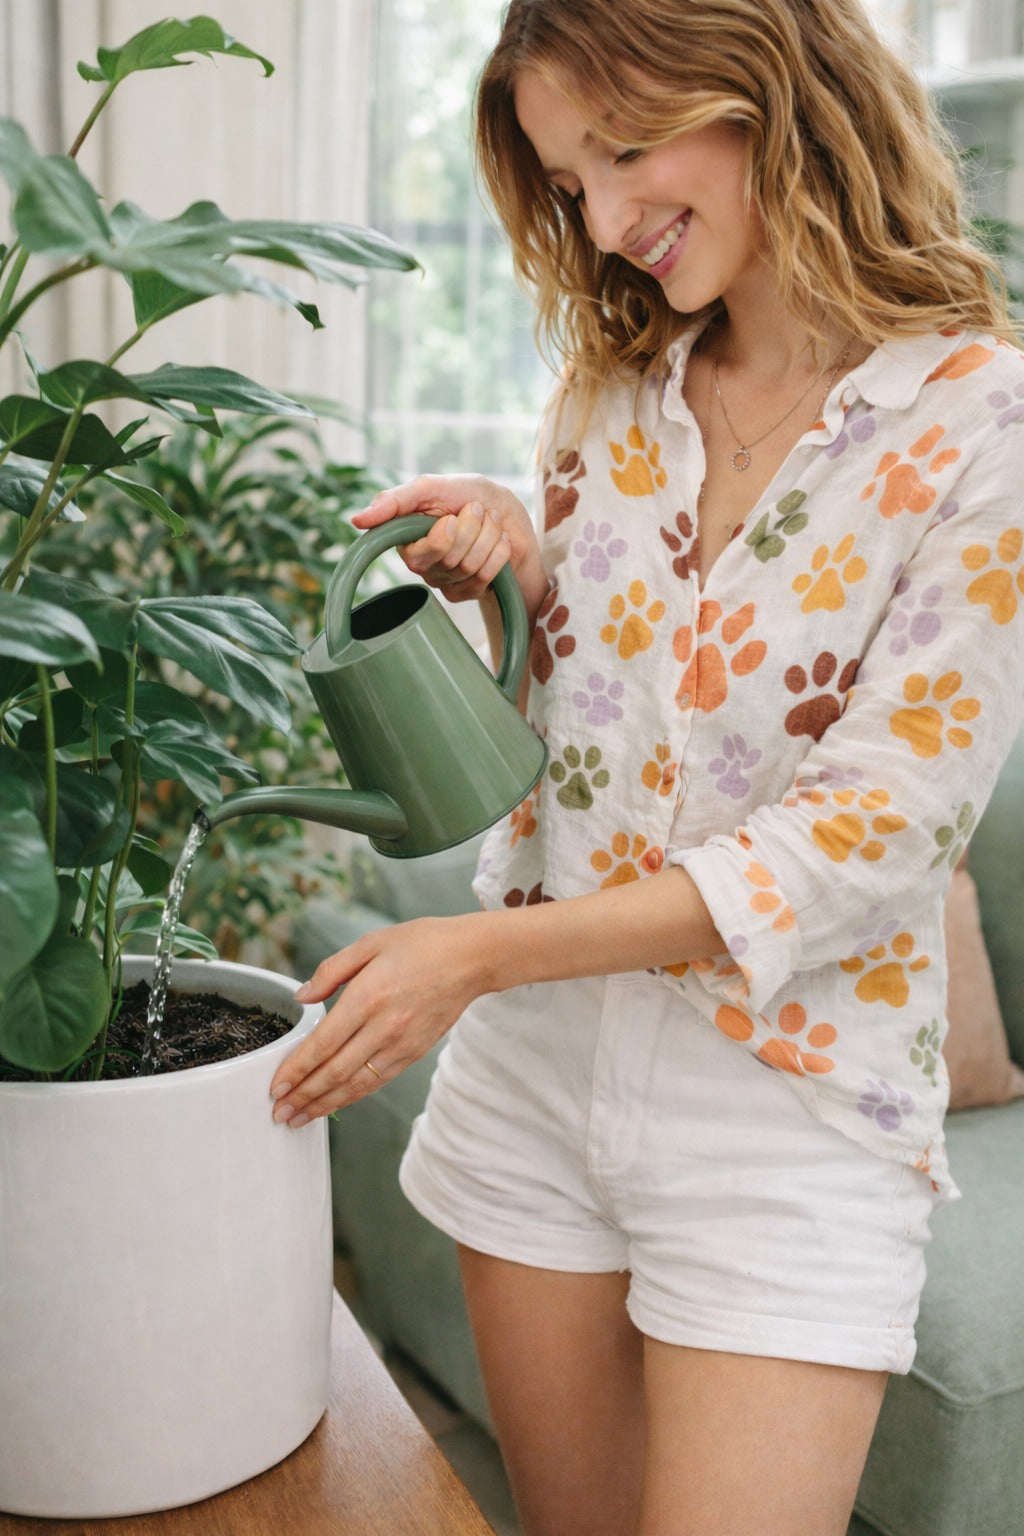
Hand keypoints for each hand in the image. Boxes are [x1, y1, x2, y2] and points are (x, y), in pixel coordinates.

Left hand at [269, 915, 488, 1125]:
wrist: (473, 958)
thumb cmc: (423, 944)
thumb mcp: (371, 942)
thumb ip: (332, 970)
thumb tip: (302, 997)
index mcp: (369, 996)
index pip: (324, 1043)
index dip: (297, 1068)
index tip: (277, 1086)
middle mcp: (385, 1026)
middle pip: (336, 1072)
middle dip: (304, 1096)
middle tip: (279, 1112)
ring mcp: (402, 1044)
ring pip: (356, 1084)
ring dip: (325, 1104)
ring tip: (300, 1118)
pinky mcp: (415, 1053)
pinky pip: (378, 1080)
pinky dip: (353, 1096)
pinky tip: (335, 1103)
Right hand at [354, 474, 547, 614]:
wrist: (509, 513)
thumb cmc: (467, 494)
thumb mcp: (432, 487)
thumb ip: (396, 500)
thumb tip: (357, 521)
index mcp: (406, 538)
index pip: (415, 555)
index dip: (441, 538)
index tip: (451, 517)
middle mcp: (421, 563)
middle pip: (447, 559)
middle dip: (471, 529)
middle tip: (476, 510)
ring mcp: (444, 580)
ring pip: (469, 566)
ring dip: (488, 535)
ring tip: (490, 521)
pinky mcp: (467, 591)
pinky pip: (485, 577)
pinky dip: (499, 551)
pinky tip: (499, 540)